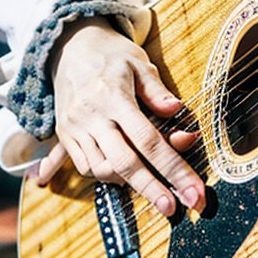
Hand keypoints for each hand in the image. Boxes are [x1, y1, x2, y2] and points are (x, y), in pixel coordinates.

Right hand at [36, 20, 205, 217]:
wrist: (69, 47)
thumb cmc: (112, 55)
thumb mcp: (138, 63)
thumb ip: (157, 91)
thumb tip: (177, 112)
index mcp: (114, 96)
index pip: (148, 141)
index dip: (173, 169)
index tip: (192, 192)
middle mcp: (92, 116)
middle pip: (125, 163)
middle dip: (152, 190)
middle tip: (174, 210)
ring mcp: (75, 128)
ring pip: (102, 170)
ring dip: (129, 183)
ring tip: (152, 187)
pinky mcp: (65, 136)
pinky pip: (86, 167)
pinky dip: (107, 175)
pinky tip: (126, 175)